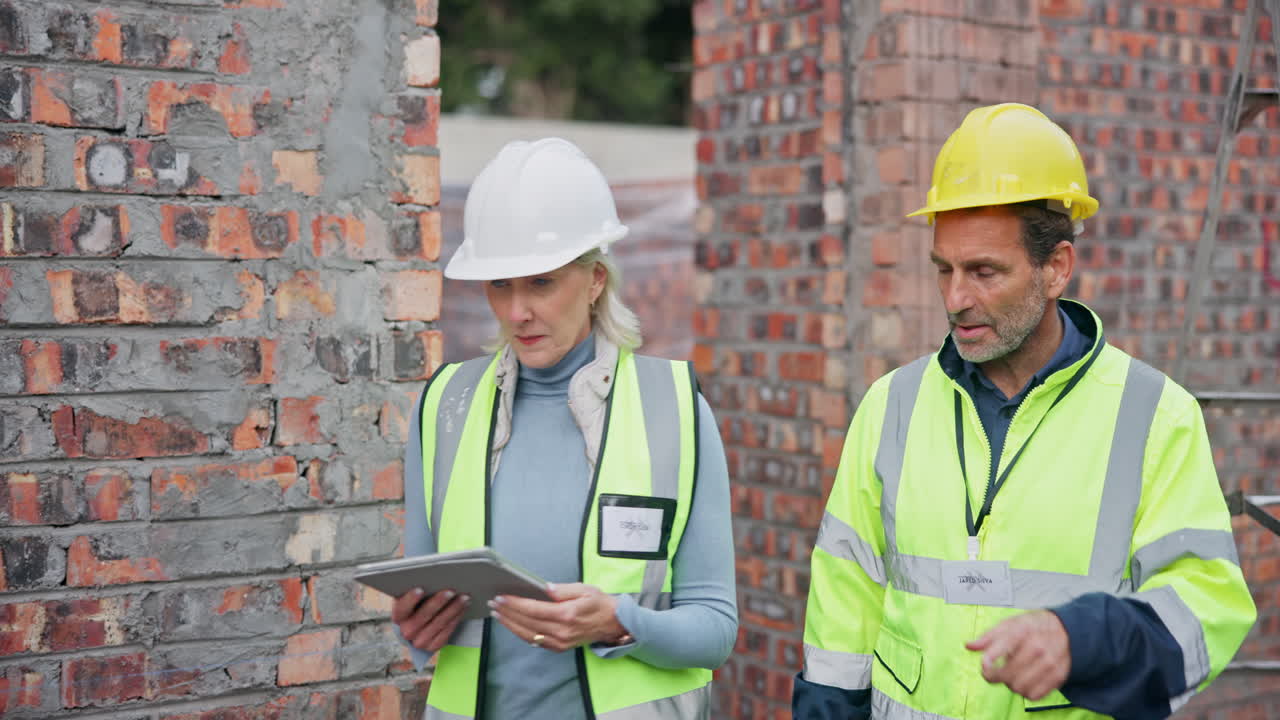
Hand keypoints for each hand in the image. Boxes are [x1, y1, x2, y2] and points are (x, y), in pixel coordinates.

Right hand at [391, 588, 469, 653]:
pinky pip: (446, 633)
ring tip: (463, 597)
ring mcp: (419, 642)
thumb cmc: (419, 603)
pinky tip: (462, 608)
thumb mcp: (412, 595)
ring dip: (452, 610)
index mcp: (398, 616)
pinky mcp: (433, 646)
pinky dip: (455, 619)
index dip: (409, 600)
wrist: (421, 623)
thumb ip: (416, 587)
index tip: (420, 589)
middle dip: (437, 603)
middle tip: (450, 591)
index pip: (401, 609)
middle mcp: (406, 632)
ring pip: (437, 625)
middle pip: (422, 618)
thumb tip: (429, 575)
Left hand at [488, 583, 628, 651]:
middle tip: (494, 603)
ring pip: (528, 634)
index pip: (534, 609)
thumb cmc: (599, 603)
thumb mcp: (584, 589)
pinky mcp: (559, 647)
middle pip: (527, 622)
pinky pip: (535, 641)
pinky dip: (521, 632)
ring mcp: (560, 642)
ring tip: (498, 613)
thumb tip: (544, 588)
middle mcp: (562, 631)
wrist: (613, 624)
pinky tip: (512, 624)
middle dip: (508, 612)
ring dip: (510, 624)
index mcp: (567, 615)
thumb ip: (563, 589)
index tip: (502, 597)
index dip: (516, 603)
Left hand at [965, 610, 1070, 700]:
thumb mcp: (1009, 624)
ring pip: (1019, 688)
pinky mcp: (1058, 677)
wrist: (1066, 629)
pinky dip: (1026, 692)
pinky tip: (1025, 680)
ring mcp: (1049, 663)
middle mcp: (1036, 647)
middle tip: (994, 673)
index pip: (999, 651)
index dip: (986, 664)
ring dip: (1010, 685)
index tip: (984, 667)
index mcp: (1021, 631)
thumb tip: (969, 646)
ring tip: (1012, 675)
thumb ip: (988, 636)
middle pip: (1007, 675)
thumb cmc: (1032, 627)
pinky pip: (1034, 695)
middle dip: (995, 677)